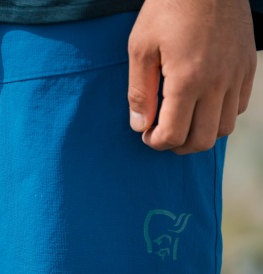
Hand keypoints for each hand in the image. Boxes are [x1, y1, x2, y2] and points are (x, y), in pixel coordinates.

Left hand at [128, 0, 256, 153]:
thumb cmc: (168, 8)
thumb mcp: (141, 48)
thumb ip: (139, 91)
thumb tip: (139, 125)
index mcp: (188, 80)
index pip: (174, 135)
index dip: (156, 142)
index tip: (145, 134)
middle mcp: (217, 83)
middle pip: (202, 141)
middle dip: (178, 146)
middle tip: (161, 135)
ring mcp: (237, 75)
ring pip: (225, 128)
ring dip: (201, 133)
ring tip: (182, 123)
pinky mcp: (248, 66)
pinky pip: (239, 106)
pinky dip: (220, 115)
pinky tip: (202, 104)